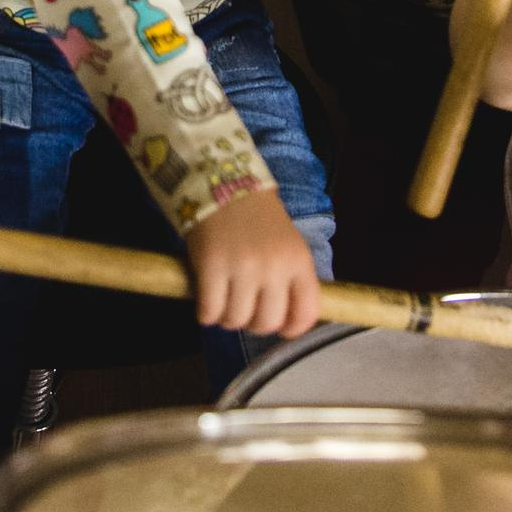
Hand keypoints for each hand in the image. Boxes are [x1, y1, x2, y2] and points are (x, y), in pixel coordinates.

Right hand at [181, 190, 320, 336]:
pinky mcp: (212, 266)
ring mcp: (243, 267)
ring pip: (236, 320)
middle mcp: (274, 267)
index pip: (306, 313)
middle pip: (267, 322)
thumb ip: (289, 278)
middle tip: (243, 310)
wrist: (221, 183)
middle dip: (253, 323)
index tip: (279, 326)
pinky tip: (205, 302)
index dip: (292, 328)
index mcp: (298, 261)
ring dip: (227, 318)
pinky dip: (205, 313)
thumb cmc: (256, 218)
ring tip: (222, 303)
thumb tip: (285, 320)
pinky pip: (210, 311)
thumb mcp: (287, 244)